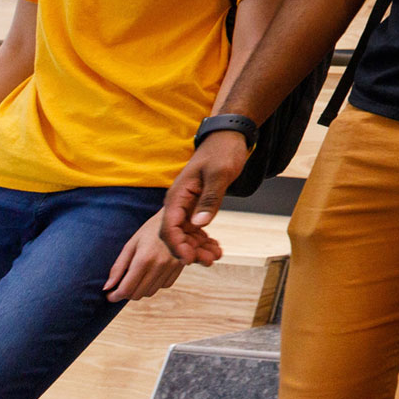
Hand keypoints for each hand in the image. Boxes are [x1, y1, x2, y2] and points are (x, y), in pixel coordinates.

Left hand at [104, 209, 186, 302]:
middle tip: (121, 286)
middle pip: (138, 294)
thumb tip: (107, 287)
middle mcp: (159, 266)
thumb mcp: (131, 244)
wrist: (178, 218)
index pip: (126, 289)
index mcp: (144, 259)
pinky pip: (164, 286)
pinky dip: (155, 284)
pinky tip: (152, 274)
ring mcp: (171, 267)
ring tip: (136, 279)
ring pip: (151, 292)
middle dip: (126, 293)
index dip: (115, 296)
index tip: (109, 294)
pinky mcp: (180, 267)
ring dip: (141, 290)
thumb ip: (118, 267)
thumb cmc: (150, 229)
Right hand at [159, 130, 249, 264]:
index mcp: (177, 196)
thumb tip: (198, 224)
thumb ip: (210, 199)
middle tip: (208, 262)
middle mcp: (178, 203)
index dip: (177, 246)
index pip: (169, 227)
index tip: (189, 259)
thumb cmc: (223, 151)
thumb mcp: (220, 174)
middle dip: (189, 250)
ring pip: (187, 233)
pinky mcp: (197, 205)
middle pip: (176, 234)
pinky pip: (196, 227)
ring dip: (197, 247)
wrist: (228, 137)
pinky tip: (215, 248)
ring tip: (214, 258)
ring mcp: (187, 205)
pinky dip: (203, 239)